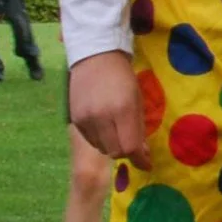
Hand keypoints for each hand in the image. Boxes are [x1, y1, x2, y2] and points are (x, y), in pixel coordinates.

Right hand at [68, 51, 151, 168]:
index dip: (140, 159)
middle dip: (127, 152)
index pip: (130, 147)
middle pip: (115, 152)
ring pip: (102, 148)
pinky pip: (90, 140)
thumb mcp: (138, 100)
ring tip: (118, 133)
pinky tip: (105, 128)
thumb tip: (142, 152)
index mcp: (122, 110)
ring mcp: (85, 119)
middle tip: (134, 145)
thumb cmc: (123, 78)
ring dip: (113, 146)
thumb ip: (139, 127)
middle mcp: (101, 117)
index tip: (147, 163)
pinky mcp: (75, 119)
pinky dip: (100, 140)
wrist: (95, 58)